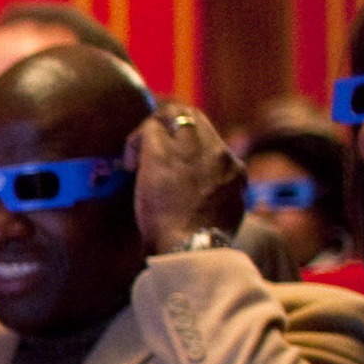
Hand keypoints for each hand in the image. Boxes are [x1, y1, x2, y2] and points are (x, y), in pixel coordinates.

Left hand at [127, 101, 244, 253]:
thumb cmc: (200, 245)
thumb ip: (219, 200)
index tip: (173, 162)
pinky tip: (129, 165)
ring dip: (152, 130)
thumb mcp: (224, 220)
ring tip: (138, 157)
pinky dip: (135, 142)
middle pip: (195, 118)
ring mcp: (191, 149)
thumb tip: (205, 199)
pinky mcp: (163, 153)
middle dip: (169, 126)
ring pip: (173, 115)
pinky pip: (149, 128)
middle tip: (149, 147)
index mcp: (234, 171)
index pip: (212, 142)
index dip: (188, 146)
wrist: (192, 248)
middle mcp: (217, 154)